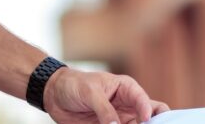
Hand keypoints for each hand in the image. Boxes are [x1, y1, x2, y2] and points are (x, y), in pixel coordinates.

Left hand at [44, 67, 169, 123]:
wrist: (54, 95)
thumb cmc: (73, 84)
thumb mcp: (89, 92)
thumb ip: (104, 109)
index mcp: (126, 89)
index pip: (145, 101)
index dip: (148, 112)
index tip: (144, 121)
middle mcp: (128, 106)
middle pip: (150, 118)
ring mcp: (121, 120)